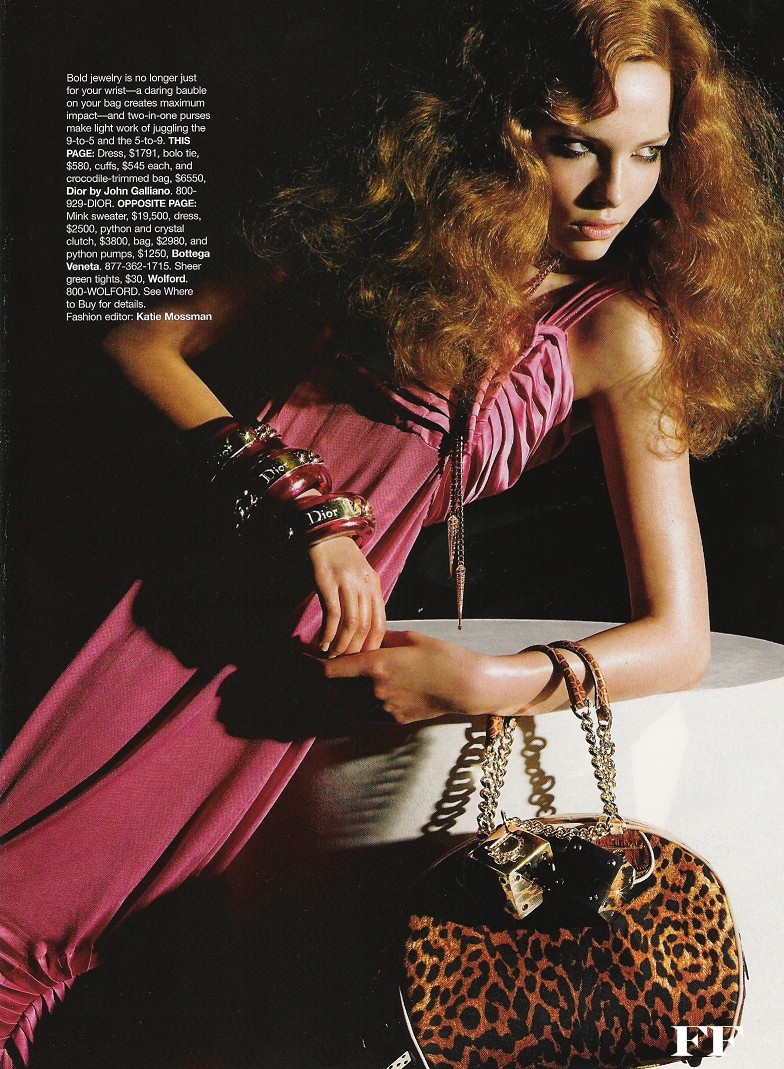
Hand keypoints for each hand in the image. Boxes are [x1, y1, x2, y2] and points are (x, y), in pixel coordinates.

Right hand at [309, 536, 385, 654]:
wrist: (324, 533)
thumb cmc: (340, 559)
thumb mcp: (358, 576)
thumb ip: (363, 598)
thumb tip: (361, 630)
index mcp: (374, 584)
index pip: (380, 622)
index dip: (372, 645)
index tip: (363, 660)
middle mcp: (364, 584)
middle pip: (366, 626)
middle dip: (356, 648)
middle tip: (346, 662)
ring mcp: (346, 582)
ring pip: (351, 622)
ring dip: (342, 644)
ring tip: (333, 655)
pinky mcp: (327, 581)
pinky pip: (332, 614)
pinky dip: (329, 633)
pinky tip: (323, 643)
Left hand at [323, 630, 493, 723]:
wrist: (466, 686)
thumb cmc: (442, 656)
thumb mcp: (410, 638)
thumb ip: (382, 638)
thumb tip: (365, 637)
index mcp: (376, 666)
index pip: (331, 669)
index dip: (314, 665)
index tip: (304, 659)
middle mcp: (375, 690)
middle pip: (337, 687)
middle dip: (331, 677)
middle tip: (331, 665)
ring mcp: (384, 708)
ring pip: (350, 701)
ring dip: (346, 690)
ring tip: (354, 678)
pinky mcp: (394, 719)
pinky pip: (369, 711)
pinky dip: (364, 701)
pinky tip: (377, 690)